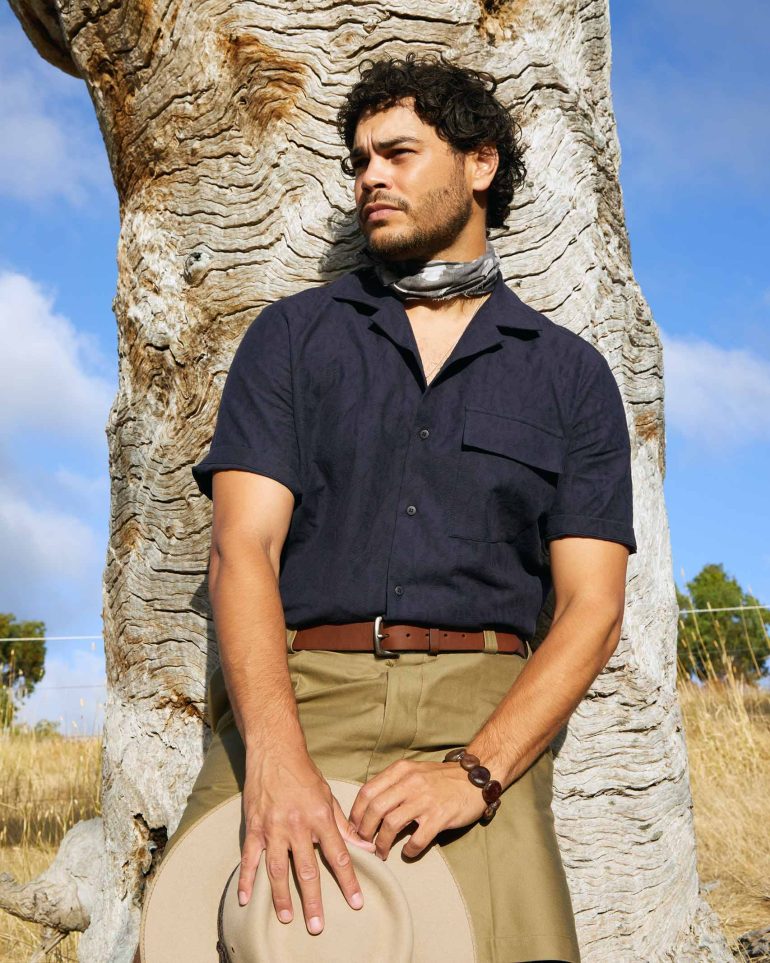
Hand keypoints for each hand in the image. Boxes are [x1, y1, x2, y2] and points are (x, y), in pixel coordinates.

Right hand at [237, 747, 375, 935]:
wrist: (275, 752)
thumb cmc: (304, 774)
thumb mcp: (328, 796)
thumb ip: (344, 825)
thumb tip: (364, 846)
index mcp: (319, 817)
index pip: (338, 856)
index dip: (348, 882)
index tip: (356, 903)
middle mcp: (297, 825)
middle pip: (307, 870)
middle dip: (313, 900)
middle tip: (317, 926)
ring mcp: (273, 827)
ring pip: (278, 869)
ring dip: (282, 896)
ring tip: (287, 918)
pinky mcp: (254, 827)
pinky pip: (250, 858)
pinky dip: (247, 879)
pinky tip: (246, 899)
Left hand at [348, 759, 488, 860]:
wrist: (475, 778)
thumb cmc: (441, 778)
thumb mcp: (414, 772)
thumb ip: (393, 784)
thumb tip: (368, 806)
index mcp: (401, 771)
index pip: (367, 791)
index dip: (356, 812)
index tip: (353, 827)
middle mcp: (410, 783)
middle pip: (375, 808)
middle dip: (364, 830)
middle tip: (364, 843)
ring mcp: (426, 799)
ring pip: (391, 824)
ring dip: (381, 843)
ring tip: (380, 852)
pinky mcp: (441, 816)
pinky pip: (418, 838)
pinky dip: (409, 850)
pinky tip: (407, 852)